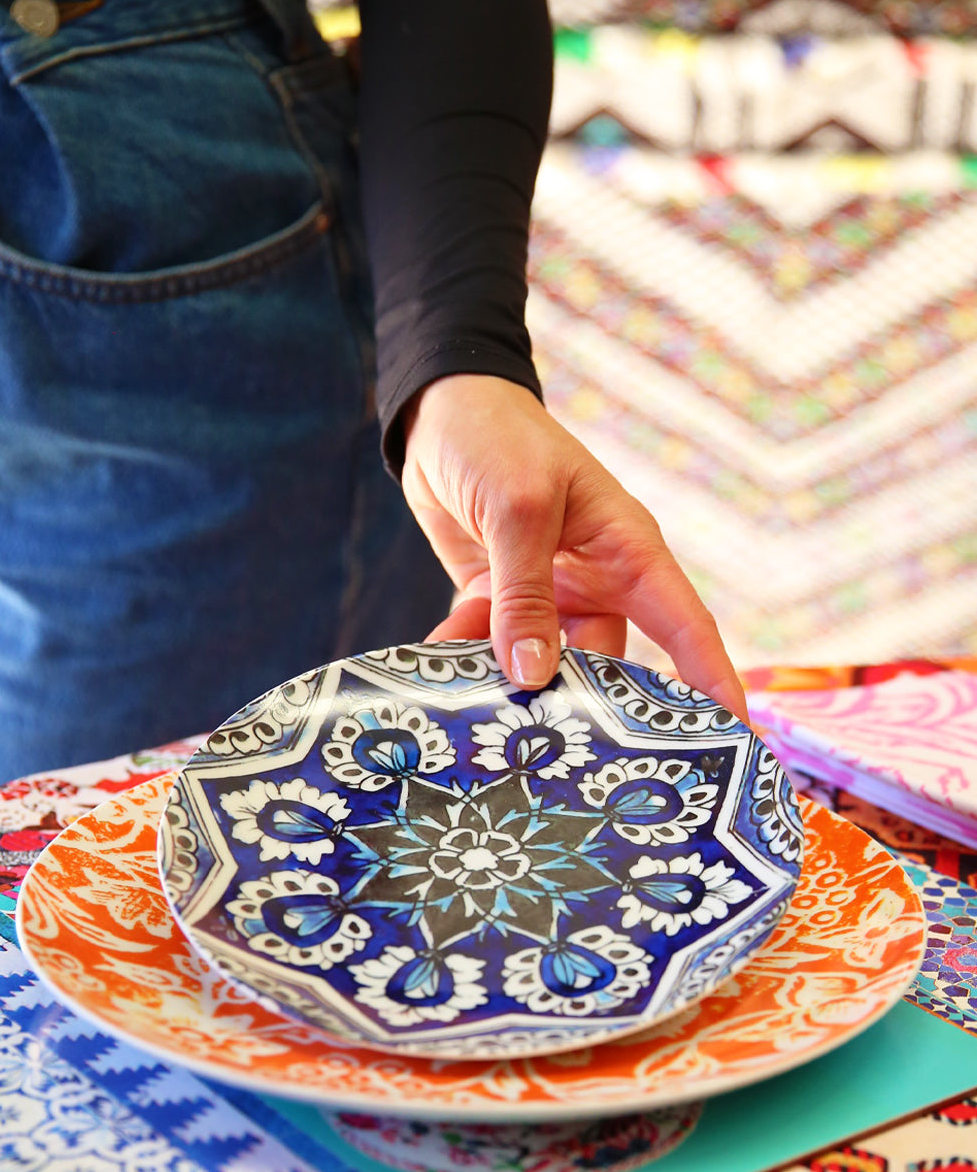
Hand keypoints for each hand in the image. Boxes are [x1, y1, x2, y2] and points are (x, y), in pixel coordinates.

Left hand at [401, 375, 747, 723]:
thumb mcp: (519, 507)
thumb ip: (525, 592)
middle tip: (563, 760)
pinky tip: (435, 667)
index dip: (714, 687)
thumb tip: (534, 674)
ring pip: (542, 668)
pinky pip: (489, 650)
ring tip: (478, 712)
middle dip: (586, 711)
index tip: (735, 746)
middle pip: (611, 668)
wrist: (436, 411)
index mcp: (630, 552)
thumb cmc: (498, 438)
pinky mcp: (499, 603)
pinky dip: (464, 659)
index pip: (687, 629)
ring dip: (508, 684)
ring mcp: (548, 596)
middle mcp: (597, 582)